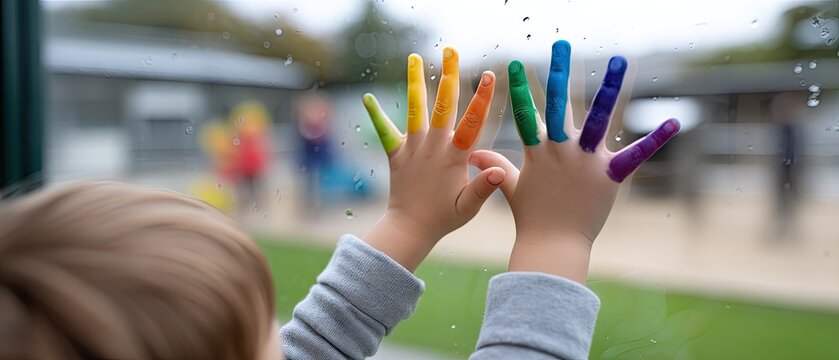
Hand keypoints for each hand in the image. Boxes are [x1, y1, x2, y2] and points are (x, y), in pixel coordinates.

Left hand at [361, 47, 505, 271]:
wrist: (409, 228)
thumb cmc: (444, 218)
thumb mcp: (469, 207)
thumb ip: (484, 187)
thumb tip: (497, 170)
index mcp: (454, 158)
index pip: (471, 123)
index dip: (482, 99)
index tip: (488, 76)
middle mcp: (433, 148)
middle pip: (443, 106)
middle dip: (449, 76)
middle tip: (452, 51)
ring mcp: (413, 149)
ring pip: (415, 110)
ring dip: (415, 82)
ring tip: (414, 57)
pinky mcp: (396, 154)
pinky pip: (385, 131)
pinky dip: (376, 114)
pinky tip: (367, 97)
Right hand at [470, 40, 679, 282]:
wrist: (553, 245)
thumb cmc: (531, 217)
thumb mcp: (509, 187)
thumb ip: (495, 165)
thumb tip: (472, 154)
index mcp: (538, 152)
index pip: (526, 113)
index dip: (522, 88)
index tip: (517, 63)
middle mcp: (561, 151)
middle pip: (560, 105)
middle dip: (559, 73)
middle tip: (560, 45)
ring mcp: (585, 162)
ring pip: (598, 118)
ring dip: (608, 89)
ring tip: (618, 62)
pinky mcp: (609, 176)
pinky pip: (635, 154)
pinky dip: (655, 139)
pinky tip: (674, 121)